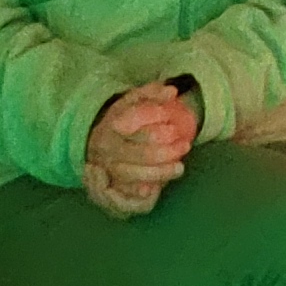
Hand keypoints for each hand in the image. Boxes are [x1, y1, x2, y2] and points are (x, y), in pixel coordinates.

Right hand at [81, 82, 192, 216]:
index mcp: (112, 126)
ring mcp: (108, 168)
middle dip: (163, 152)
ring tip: (180, 168)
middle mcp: (107, 148)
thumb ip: (152, 93)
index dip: (154, 126)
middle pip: (136, 154)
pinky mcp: (111, 185)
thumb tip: (171, 92)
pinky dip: (142, 191)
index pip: (132, 126)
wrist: (99, 140)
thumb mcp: (134, 101)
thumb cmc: (124, 119)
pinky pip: (125, 193)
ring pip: (132, 175)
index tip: (172, 124)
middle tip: (185, 146)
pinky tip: (158, 188)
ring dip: (158, 173)